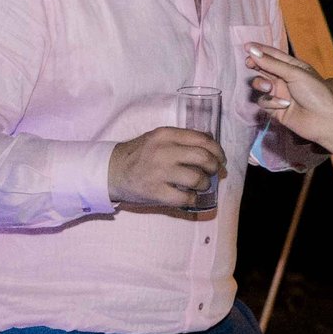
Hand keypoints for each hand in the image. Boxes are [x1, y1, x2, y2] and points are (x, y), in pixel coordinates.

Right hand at [108, 126, 225, 209]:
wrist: (112, 171)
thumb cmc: (139, 154)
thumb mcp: (158, 138)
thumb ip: (181, 138)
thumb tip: (210, 141)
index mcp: (165, 134)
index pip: (202, 139)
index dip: (217, 150)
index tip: (220, 158)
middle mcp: (163, 151)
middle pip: (203, 157)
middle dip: (214, 166)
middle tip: (214, 172)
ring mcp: (159, 172)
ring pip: (197, 178)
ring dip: (205, 184)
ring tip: (201, 185)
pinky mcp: (156, 192)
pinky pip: (185, 198)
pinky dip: (193, 198)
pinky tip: (190, 196)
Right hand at [245, 42, 332, 144]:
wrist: (324, 120)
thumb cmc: (316, 93)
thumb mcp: (295, 73)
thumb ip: (272, 63)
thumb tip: (252, 51)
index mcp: (294, 67)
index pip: (273, 55)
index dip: (259, 50)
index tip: (246, 46)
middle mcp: (286, 79)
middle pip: (264, 68)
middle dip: (255, 65)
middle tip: (249, 63)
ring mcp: (280, 94)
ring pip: (260, 85)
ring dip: (260, 84)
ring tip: (268, 87)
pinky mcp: (276, 109)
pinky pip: (264, 101)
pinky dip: (270, 102)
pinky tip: (283, 105)